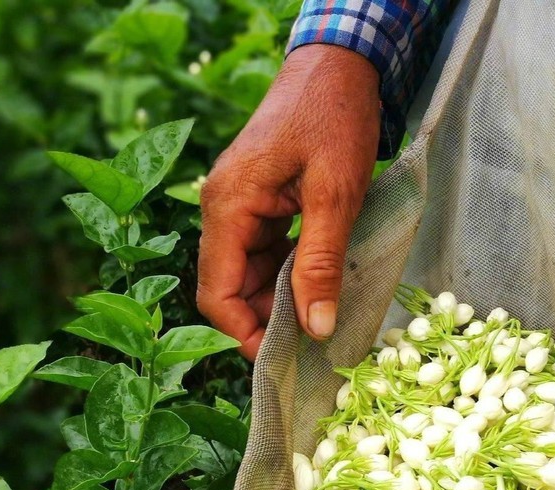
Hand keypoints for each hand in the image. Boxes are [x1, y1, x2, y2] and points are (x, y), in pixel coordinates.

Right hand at [197, 45, 380, 359]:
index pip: (216, 293)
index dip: (244, 334)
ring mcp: (240, 206)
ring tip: (324, 316)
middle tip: (315, 342)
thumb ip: (321, 262)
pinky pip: (266, 254)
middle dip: (267, 320)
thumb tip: (314, 327)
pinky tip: (321, 283)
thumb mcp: (335, 194)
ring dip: (282, 299)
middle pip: (230, 289)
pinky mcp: (260, 203)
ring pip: (250, 275)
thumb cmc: (334, 117)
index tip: (285, 359)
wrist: (338, 64)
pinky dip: (290, 274)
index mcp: (228, 207)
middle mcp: (223, 209)